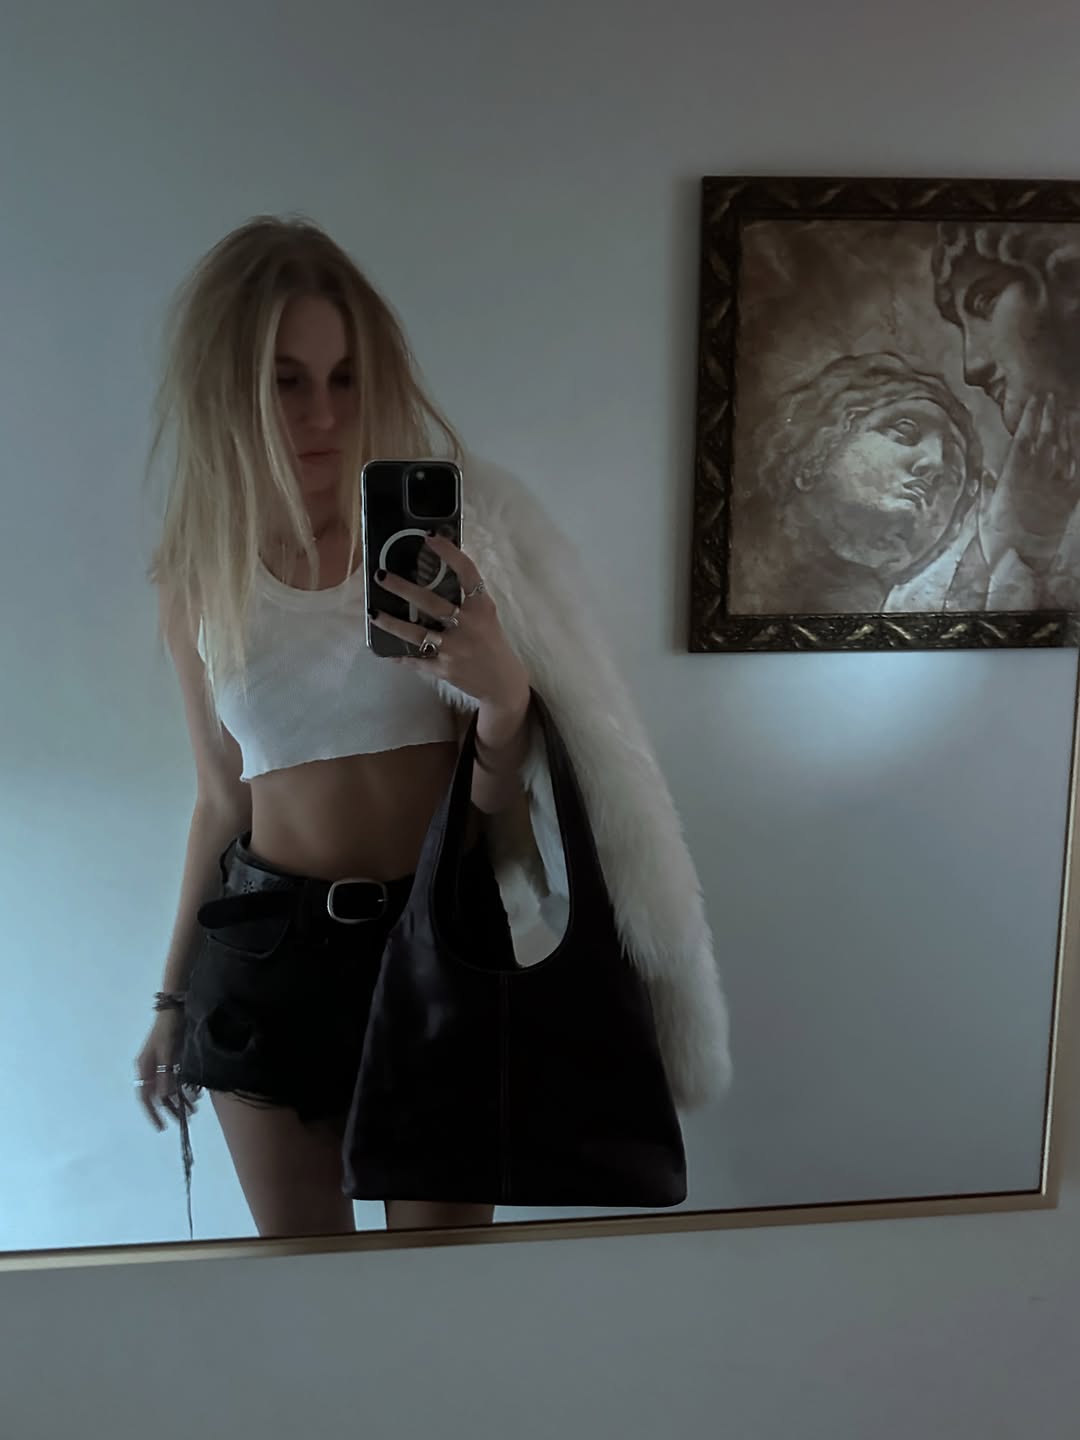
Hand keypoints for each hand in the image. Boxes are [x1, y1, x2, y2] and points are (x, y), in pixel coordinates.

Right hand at [134, 1011, 196, 1131]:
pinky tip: (195, 1095)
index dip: (152, 1113)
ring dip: (179, 1099)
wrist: (175, 1007)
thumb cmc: (168, 1028)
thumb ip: (166, 1074)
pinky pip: (175, 1079)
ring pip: (168, 1088)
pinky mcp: (171, 1059)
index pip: (145, 1097)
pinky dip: (183, 1088)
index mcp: (144, 1068)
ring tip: (193, 1110)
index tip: (161, 1127)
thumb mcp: (168, 1052)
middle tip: (183, 1121)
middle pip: (158, 1095)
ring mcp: (161, 1063)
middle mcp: (150, 1068)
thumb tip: (164, 1097)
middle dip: (170, 1109)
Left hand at [368, 534, 530, 712]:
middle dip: (403, 589)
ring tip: (373, 614)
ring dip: (392, 624)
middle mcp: (468, 626)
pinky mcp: (445, 669)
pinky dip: (400, 656)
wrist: (502, 682)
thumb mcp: (486, 615)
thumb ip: (467, 597)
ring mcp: (455, 649)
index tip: (429, 537)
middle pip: (432, 603)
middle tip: (381, 576)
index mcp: (481, 607)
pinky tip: (384, 650)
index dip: (449, 553)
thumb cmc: (491, 642)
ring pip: (418, 634)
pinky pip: (417, 661)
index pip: (467, 573)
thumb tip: (438, 568)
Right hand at [981, 393, 1078, 571]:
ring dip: (1065, 427)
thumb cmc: (997, 540)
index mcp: (1012, 477)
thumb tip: (991, 470)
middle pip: (1046, 437)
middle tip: (1051, 396)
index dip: (1030, 417)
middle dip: (1049, 415)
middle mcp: (1037, 476)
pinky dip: (1077, 450)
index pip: (1023, 439)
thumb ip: (991, 486)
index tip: (1034, 400)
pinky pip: (1076, 467)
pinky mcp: (1069, 498)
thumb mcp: (985, 511)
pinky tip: (1077, 437)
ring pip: (1064, 448)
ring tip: (1066, 409)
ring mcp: (1055, 486)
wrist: (1021, 562)